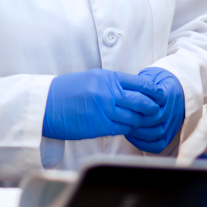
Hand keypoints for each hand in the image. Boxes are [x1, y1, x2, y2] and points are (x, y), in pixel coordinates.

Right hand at [43, 69, 162, 140]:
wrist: (46, 105)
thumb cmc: (66, 91)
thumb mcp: (90, 78)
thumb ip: (110, 83)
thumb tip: (129, 90)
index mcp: (106, 77)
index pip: (138, 83)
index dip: (153, 90)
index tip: (160, 95)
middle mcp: (107, 92)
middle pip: (140, 101)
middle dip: (152, 107)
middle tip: (158, 111)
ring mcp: (104, 110)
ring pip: (133, 117)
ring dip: (141, 121)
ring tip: (146, 122)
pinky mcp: (99, 126)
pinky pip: (121, 129)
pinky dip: (128, 129)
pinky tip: (130, 128)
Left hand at [125, 68, 185, 153]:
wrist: (177, 87)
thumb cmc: (158, 82)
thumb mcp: (151, 76)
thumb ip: (141, 84)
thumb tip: (125, 90)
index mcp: (168, 94)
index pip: (154, 103)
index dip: (139, 106)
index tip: (126, 105)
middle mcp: (173, 110)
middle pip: (155, 119)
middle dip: (137, 120)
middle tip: (123, 118)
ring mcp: (173, 123)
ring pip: (157, 133)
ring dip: (139, 133)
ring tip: (126, 128)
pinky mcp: (171, 133)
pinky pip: (159, 144)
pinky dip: (145, 144)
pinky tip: (133, 138)